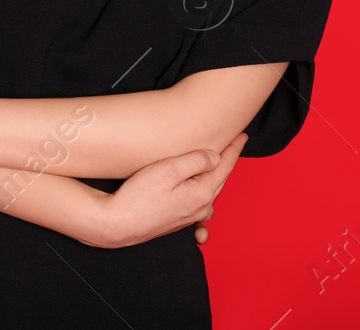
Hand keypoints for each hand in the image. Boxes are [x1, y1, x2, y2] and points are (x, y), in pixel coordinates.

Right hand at [93, 132, 246, 247]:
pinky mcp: (177, 222)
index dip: (234, 149)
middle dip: (227, 161)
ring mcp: (189, 217)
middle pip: (219, 179)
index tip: (242, 135)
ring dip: (215, 178)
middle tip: (233, 144)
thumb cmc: (139, 195)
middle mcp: (200, 208)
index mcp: (202, 193)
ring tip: (217, 165)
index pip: (224, 166)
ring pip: (210, 193)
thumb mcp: (169, 169)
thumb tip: (215, 157)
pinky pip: (200, 211)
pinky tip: (204, 205)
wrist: (118, 223)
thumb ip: (196, 161)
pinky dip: (206, 202)